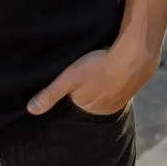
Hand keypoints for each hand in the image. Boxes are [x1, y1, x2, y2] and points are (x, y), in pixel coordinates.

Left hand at [27, 43, 158, 116]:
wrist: (135, 54)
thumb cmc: (99, 66)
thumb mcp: (69, 79)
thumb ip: (51, 94)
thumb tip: (31, 111)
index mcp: (91, 110)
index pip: (75, 108)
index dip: (71, 98)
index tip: (69, 87)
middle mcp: (108, 110)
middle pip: (91, 103)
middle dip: (86, 95)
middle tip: (83, 79)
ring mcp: (122, 99)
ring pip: (106, 95)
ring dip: (101, 87)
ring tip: (95, 76)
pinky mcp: (133, 87)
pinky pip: (118, 87)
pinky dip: (113, 81)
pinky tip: (110, 71)